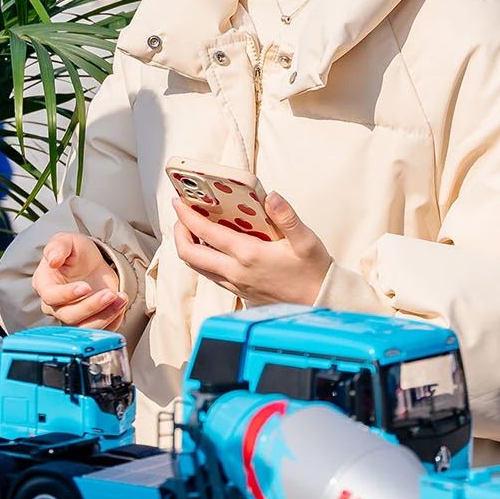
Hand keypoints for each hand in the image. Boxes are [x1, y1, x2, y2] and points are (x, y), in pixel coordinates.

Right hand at [30, 232, 127, 329]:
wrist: (91, 262)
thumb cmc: (74, 252)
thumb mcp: (66, 241)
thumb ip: (58, 246)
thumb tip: (52, 259)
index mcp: (45, 284)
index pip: (51, 296)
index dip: (68, 295)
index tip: (86, 286)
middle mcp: (55, 304)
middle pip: (69, 316)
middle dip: (92, 307)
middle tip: (110, 293)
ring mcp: (72, 315)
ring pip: (84, 328)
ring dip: (105, 316)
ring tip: (121, 299)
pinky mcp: (89, 321)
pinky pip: (99, 330)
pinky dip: (113, 321)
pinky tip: (121, 305)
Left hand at [173, 193, 330, 308]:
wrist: (321, 303)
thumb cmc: (314, 271)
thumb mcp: (305, 240)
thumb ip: (287, 216)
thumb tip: (271, 196)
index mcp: (248, 255)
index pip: (205, 233)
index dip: (187, 216)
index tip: (179, 202)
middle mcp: (236, 272)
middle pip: (190, 254)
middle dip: (179, 232)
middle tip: (181, 216)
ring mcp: (236, 285)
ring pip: (198, 267)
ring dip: (188, 247)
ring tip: (191, 230)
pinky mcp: (240, 293)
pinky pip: (211, 276)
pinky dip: (203, 260)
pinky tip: (212, 248)